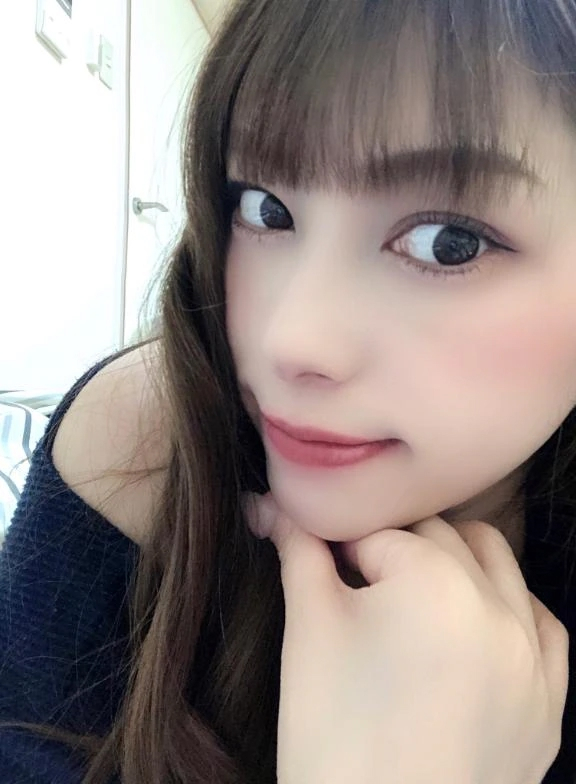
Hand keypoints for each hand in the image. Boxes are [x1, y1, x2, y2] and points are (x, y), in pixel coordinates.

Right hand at [246, 493, 568, 783]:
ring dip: (455, 563)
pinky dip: (508, 610)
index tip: (320, 568)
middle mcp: (497, 606)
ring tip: (411, 604)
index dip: (340, 546)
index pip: (377, 530)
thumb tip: (267, 504)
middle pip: (439, 536)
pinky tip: (474, 627)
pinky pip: (543, 626)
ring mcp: (532, 656)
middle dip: (394, 550)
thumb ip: (296, 551)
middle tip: (357, 591)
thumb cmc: (333, 739)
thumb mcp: (307, 632)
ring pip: (497, 564)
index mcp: (436, 581)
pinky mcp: (549, 702)